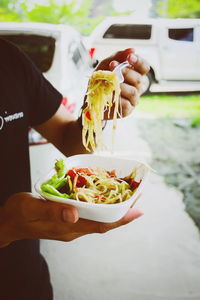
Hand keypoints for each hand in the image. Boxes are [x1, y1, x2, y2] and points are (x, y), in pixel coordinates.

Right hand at [0, 192, 142, 245]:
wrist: (8, 222)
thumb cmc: (17, 213)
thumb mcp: (31, 208)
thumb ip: (52, 210)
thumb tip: (74, 214)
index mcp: (67, 227)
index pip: (100, 225)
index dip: (120, 219)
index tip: (137, 211)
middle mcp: (72, 229)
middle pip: (103, 223)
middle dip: (122, 213)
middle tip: (137, 199)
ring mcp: (70, 226)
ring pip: (97, 220)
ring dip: (112, 210)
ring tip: (125, 198)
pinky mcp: (66, 221)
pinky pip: (88, 216)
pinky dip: (99, 208)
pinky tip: (101, 199)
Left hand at [96, 48, 149, 117]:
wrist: (89, 100)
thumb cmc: (99, 82)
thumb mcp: (105, 66)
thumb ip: (117, 56)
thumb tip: (132, 49)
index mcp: (134, 75)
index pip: (144, 68)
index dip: (139, 62)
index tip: (129, 57)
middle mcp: (136, 88)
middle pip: (139, 79)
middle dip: (126, 72)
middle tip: (113, 67)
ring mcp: (133, 100)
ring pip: (133, 92)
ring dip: (121, 86)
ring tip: (110, 83)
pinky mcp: (127, 110)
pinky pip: (126, 104)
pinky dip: (118, 99)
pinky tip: (109, 95)